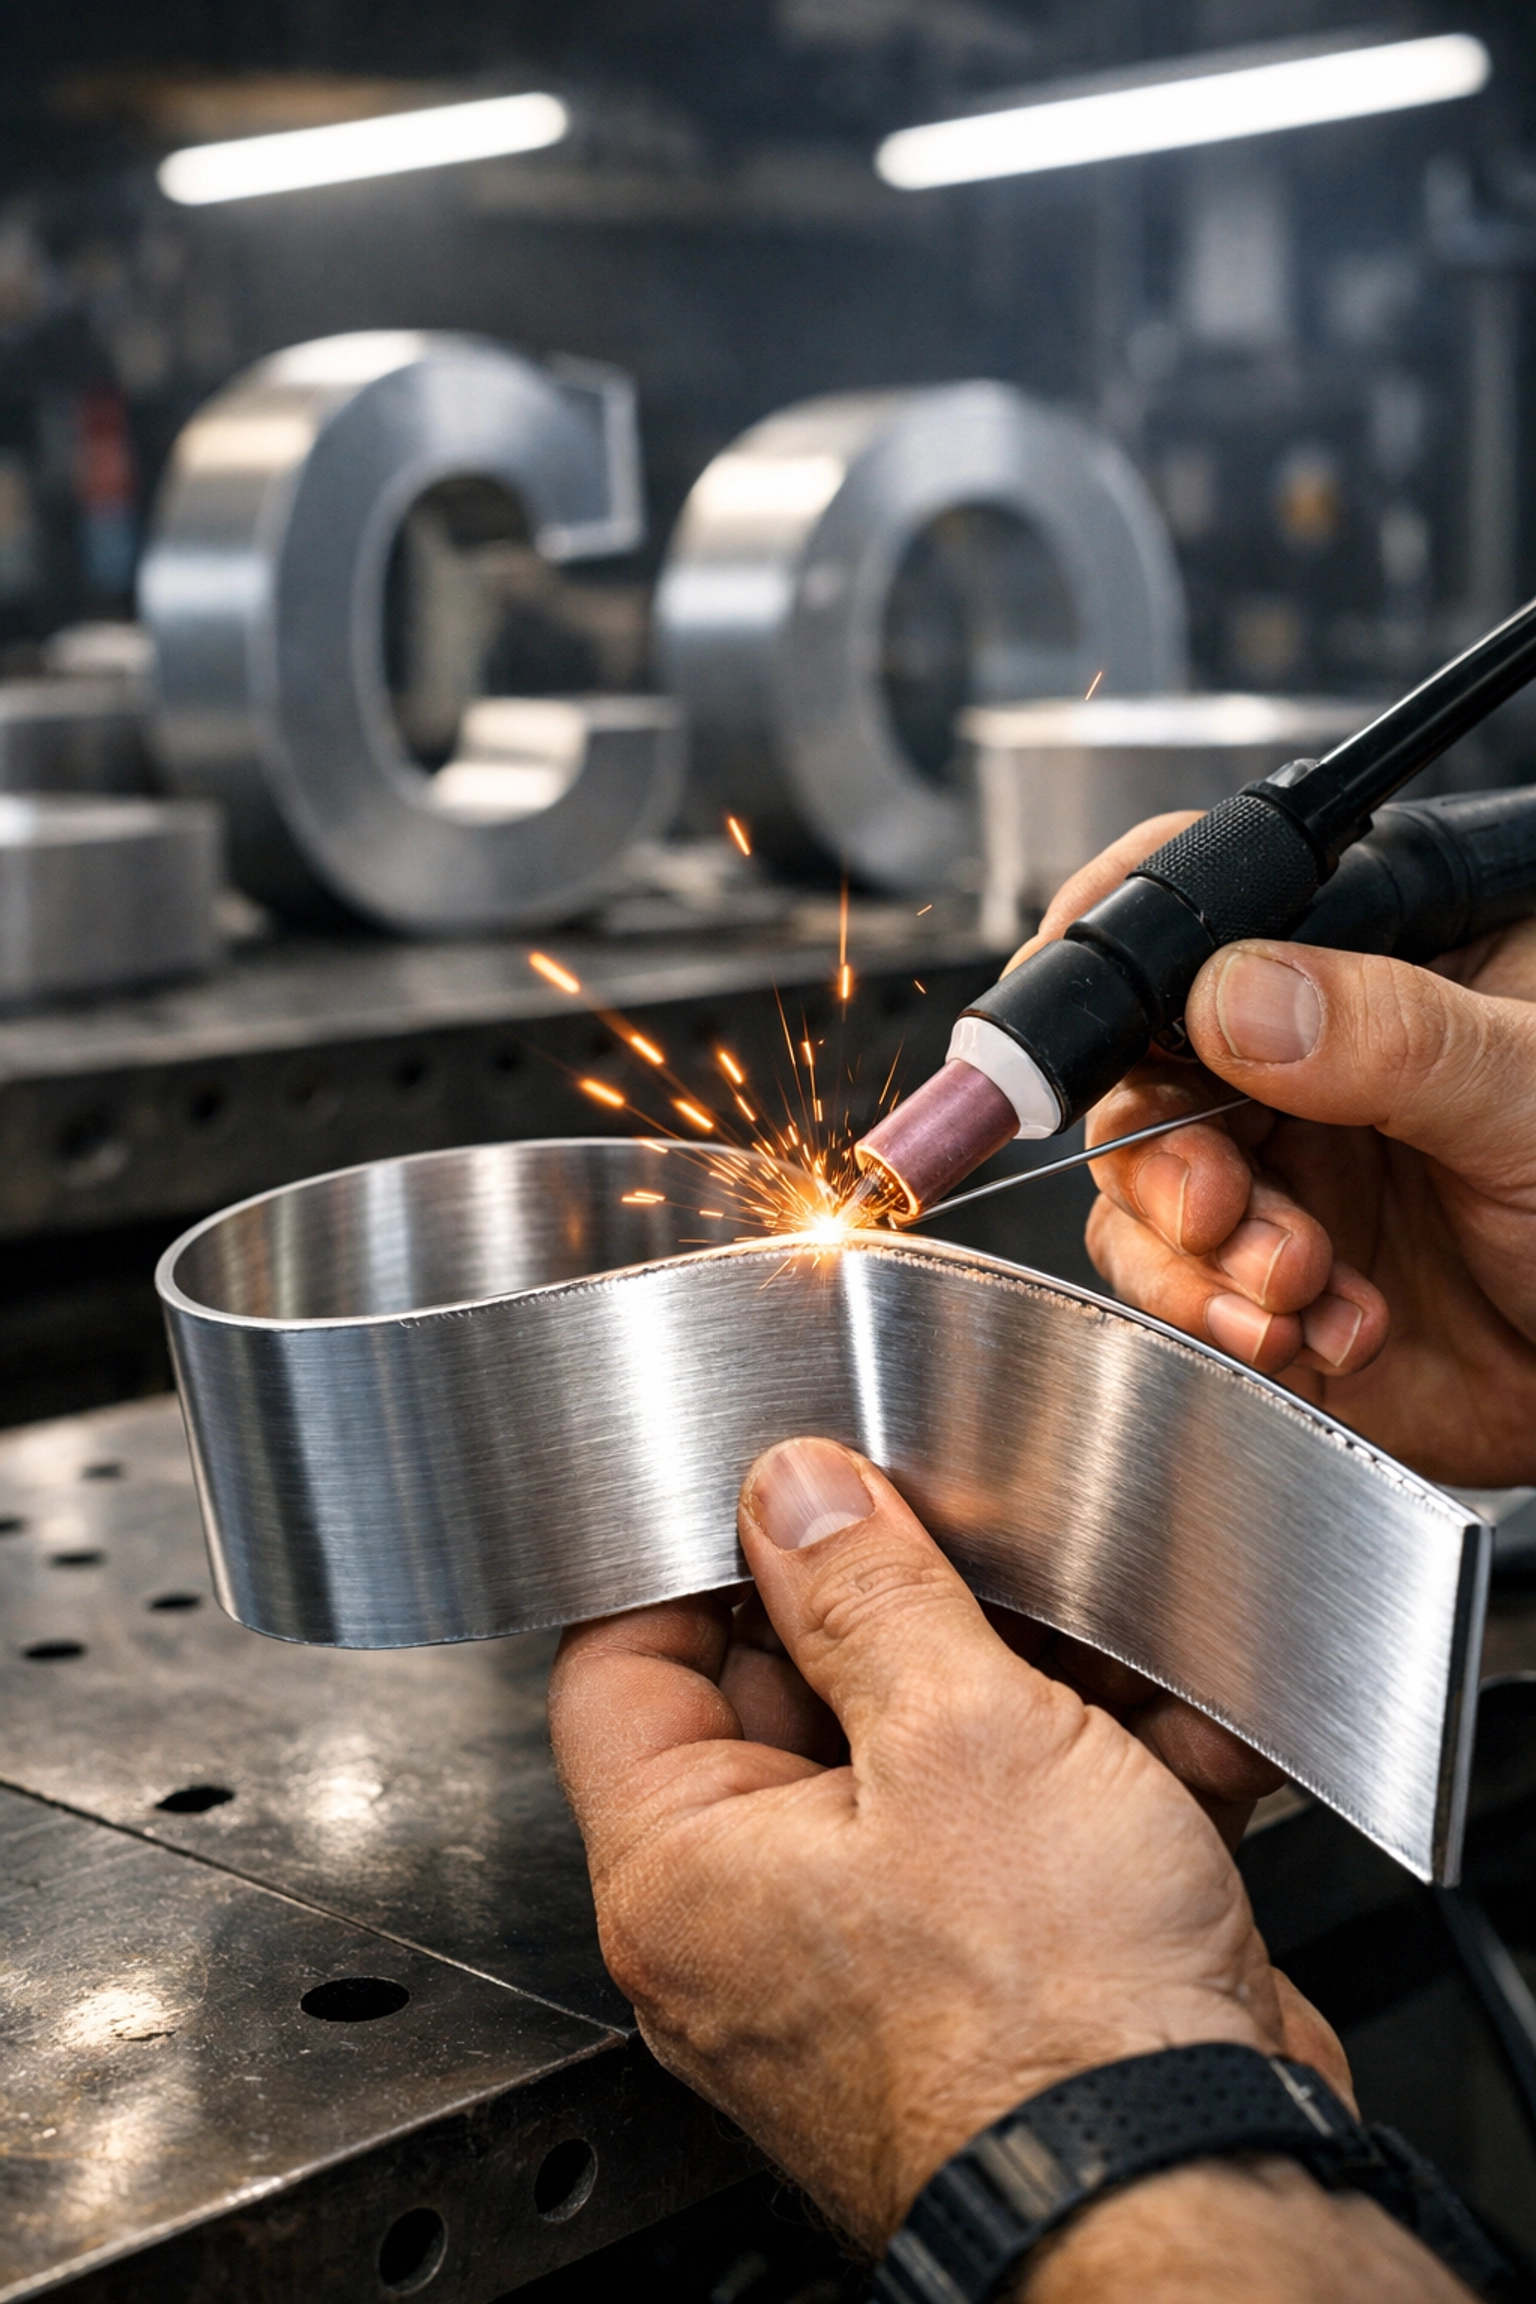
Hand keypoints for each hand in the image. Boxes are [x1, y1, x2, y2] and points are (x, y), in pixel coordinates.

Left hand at [549, 1435, 1345, 2253]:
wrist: (1203, 2196)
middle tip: (963, 1538)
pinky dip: (1090, 1772)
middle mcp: (754, 1928)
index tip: (771, 1490)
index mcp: (685, 1873)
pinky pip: (1012, 1836)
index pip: (619, 1666)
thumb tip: (796, 1497)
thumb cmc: (1052, 2031)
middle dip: (890, 1608)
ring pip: (919, 1761)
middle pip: (782, 1699)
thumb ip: (869, 1595)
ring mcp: (874, 1959)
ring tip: (1098, 1635)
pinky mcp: (991, 1979)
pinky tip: (1173, 1726)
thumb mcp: (958, 1736)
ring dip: (1019, 1686)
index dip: (692, 1557)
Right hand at [1018, 817, 1535, 1487]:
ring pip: (1138, 1191)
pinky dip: (1227, 1323)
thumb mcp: (1527, 1096)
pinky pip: (1176, 1289)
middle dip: (1164, 1156)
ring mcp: (1278, 1169)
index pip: (1217, 904)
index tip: (1079, 1027)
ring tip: (1298, 1291)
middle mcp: (1302, 1060)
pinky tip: (1323, 1336)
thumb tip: (1232, 992)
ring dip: (1198, 1257)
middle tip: (1223, 1209)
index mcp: (1372, 962)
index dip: (1120, 950)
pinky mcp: (1258, 1281)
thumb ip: (1392, 1037)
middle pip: (1138, 1070)